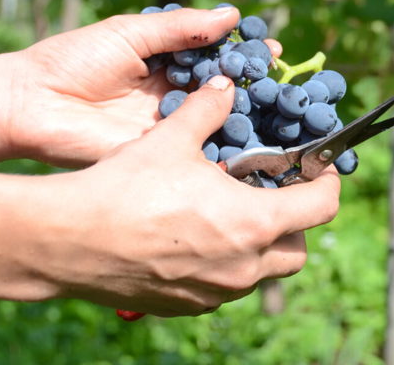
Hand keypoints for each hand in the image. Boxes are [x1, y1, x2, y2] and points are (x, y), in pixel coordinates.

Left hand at [5, 7, 281, 166]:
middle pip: (224, 89)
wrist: (35, 104)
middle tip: (284, 84)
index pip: (216, 56)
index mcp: (167, 61)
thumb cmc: (76, 60)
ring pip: (218, 119)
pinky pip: (200, 149)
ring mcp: (170, 124)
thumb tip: (232, 14)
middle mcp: (175, 93)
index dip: (245, 53)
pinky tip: (256, 145)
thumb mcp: (132, 32)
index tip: (274, 50)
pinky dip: (226, 148)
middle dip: (255, 87)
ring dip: (247, 116)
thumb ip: (181, 26)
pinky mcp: (162, 152)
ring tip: (279, 113)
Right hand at [42, 76, 338, 315]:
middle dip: (294, 221)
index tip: (317, 170)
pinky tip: (196, 238)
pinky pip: (225, 287)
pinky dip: (225, 264)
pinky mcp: (188, 306)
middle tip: (272, 193)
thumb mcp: (172, 139)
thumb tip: (225, 87)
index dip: (326, 183)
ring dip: (260, 245)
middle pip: (297, 249)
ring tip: (232, 214)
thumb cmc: (125, 188)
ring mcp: (217, 291)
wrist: (68, 241)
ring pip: (262, 272)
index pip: (321, 207)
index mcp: (253, 222)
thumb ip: (207, 110)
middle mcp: (244, 266)